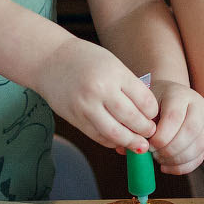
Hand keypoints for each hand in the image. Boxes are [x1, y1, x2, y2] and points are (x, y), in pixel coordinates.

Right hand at [31, 37, 157, 152]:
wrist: (49, 60)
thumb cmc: (86, 60)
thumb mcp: (112, 64)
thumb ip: (129, 86)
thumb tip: (148, 113)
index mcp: (114, 73)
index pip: (144, 100)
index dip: (152, 112)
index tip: (154, 115)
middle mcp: (100, 90)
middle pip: (131, 119)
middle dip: (145, 130)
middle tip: (151, 133)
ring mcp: (85, 106)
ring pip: (114, 133)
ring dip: (130, 142)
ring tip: (139, 144)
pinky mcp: (74, 118)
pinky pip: (97, 136)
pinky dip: (111, 141)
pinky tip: (118, 140)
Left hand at [143, 78, 203, 175]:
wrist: (170, 97)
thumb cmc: (152, 104)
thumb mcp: (143, 107)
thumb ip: (135, 125)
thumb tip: (124, 149)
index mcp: (179, 94)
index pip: (175, 117)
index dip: (161, 136)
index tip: (147, 145)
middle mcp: (198, 105)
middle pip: (191, 131)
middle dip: (170, 149)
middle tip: (154, 155)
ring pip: (199, 145)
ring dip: (177, 159)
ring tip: (159, 160)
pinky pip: (200, 156)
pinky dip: (183, 167)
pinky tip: (166, 167)